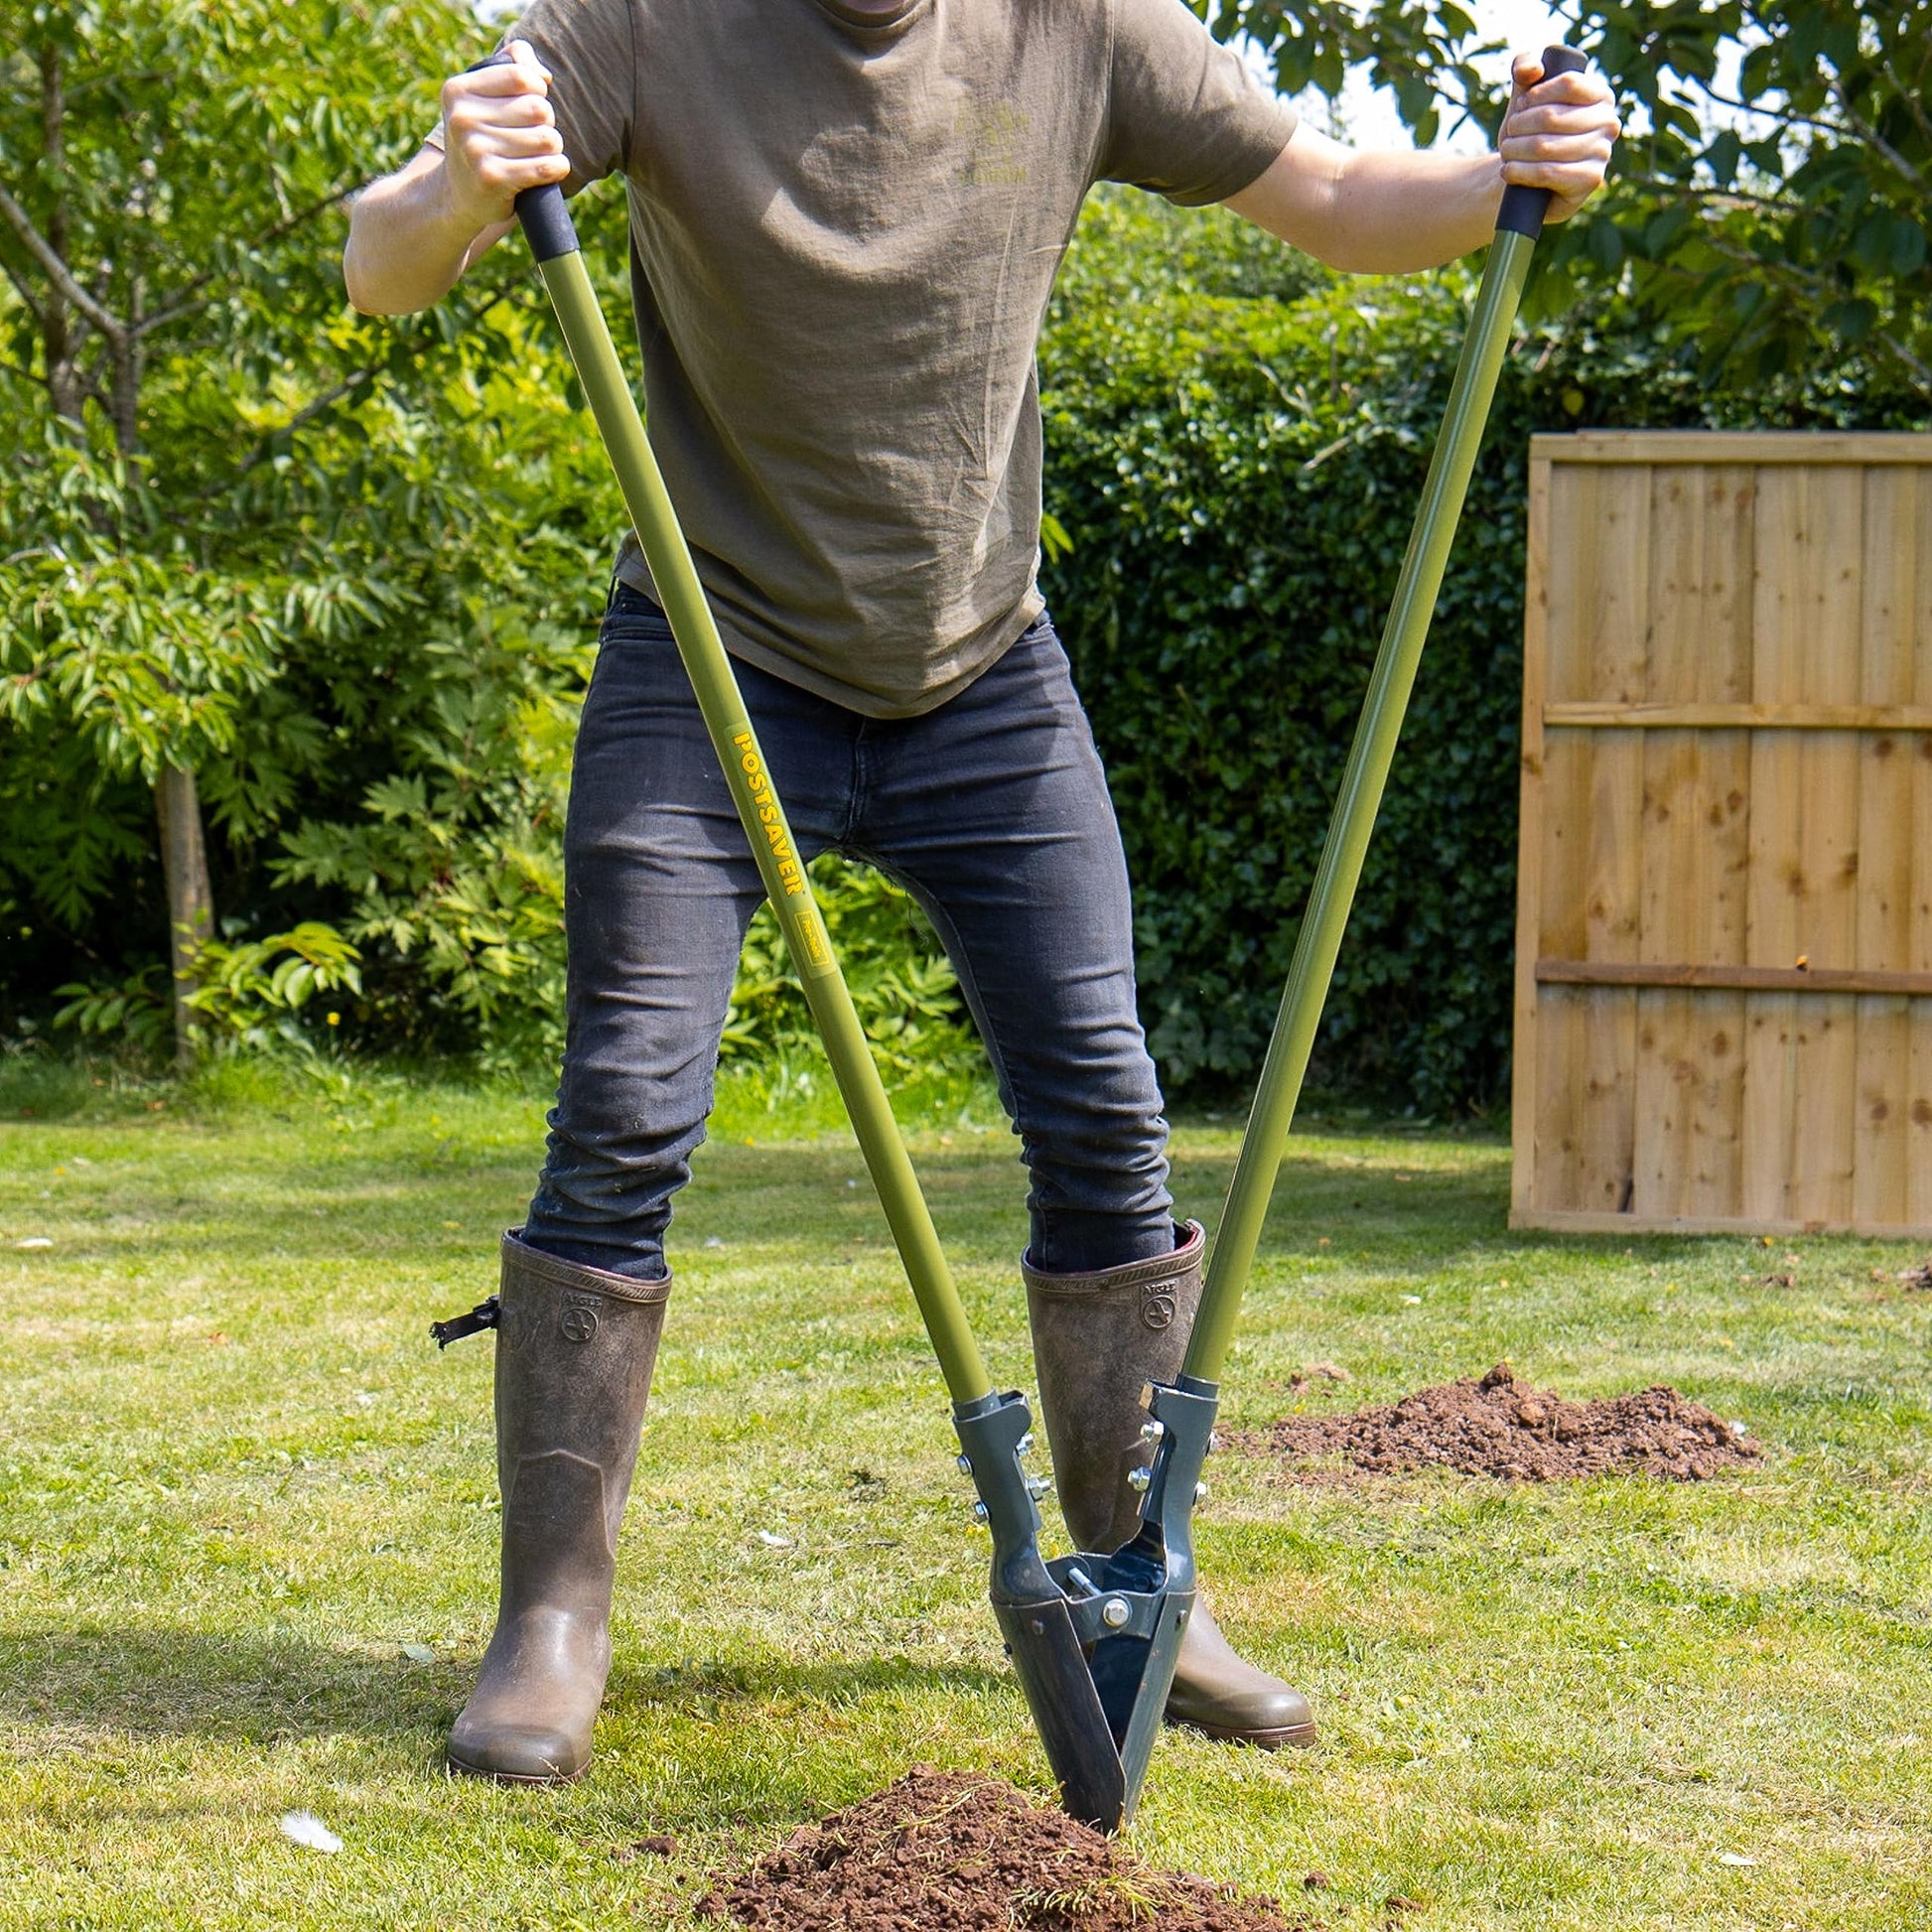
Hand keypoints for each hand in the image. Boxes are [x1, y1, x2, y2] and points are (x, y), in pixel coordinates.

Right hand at [437, 40, 568, 228]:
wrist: (459, 195)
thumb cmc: (482, 139)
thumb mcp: (484, 97)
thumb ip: (514, 64)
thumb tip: (544, 76)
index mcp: (458, 90)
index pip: (521, 77)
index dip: (538, 90)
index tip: (529, 105)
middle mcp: (462, 118)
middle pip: (539, 109)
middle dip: (546, 123)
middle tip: (531, 137)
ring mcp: (475, 150)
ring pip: (548, 139)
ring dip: (552, 149)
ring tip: (534, 155)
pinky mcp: (493, 179)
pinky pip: (548, 167)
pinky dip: (557, 169)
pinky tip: (549, 171)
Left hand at [1498, 52, 1619, 223]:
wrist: (1522, 178)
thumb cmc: (1528, 133)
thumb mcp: (1524, 95)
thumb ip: (1525, 68)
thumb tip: (1533, 70)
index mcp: (1601, 95)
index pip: (1568, 83)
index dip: (1535, 95)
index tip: (1521, 105)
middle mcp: (1609, 122)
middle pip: (1551, 117)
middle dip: (1519, 126)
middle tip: (1509, 134)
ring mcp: (1603, 153)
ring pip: (1545, 146)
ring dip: (1514, 149)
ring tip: (1507, 151)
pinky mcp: (1590, 181)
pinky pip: (1548, 172)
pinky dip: (1520, 171)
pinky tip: (1509, 171)